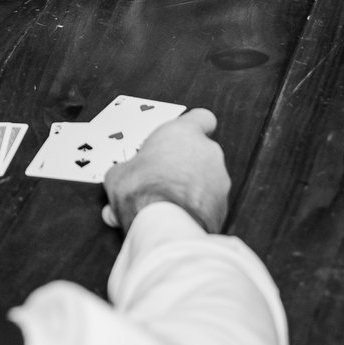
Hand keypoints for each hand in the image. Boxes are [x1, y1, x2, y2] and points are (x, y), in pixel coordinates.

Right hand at [103, 109, 229, 232]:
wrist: (164, 226)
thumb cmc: (143, 193)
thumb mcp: (119, 173)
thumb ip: (127, 169)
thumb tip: (121, 178)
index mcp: (183, 133)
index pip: (201, 118)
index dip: (192, 128)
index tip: (182, 136)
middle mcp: (207, 152)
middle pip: (200, 153)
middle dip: (184, 165)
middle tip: (163, 178)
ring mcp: (219, 180)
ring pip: (207, 180)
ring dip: (192, 189)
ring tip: (167, 204)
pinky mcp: (223, 207)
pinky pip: (210, 204)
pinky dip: (197, 210)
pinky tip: (178, 219)